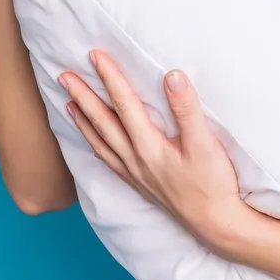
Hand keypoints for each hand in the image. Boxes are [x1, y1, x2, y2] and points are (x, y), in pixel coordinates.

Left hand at [59, 50, 254, 252]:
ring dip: (83, 120)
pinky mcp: (139, 184)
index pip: (124, 104)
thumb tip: (172, 75)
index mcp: (149, 146)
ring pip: (100, 142)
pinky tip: (93, 141)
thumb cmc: (213, 184)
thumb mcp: (205, 144)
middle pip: (102, 122)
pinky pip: (108, 160)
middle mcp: (135, 159)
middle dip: (83, 96)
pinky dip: (95, 145)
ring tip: (68, 103)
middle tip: (64, 76)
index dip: (110, 77)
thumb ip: (187, 109)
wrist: (215, 224)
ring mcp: (134, 174)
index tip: (95, 55)